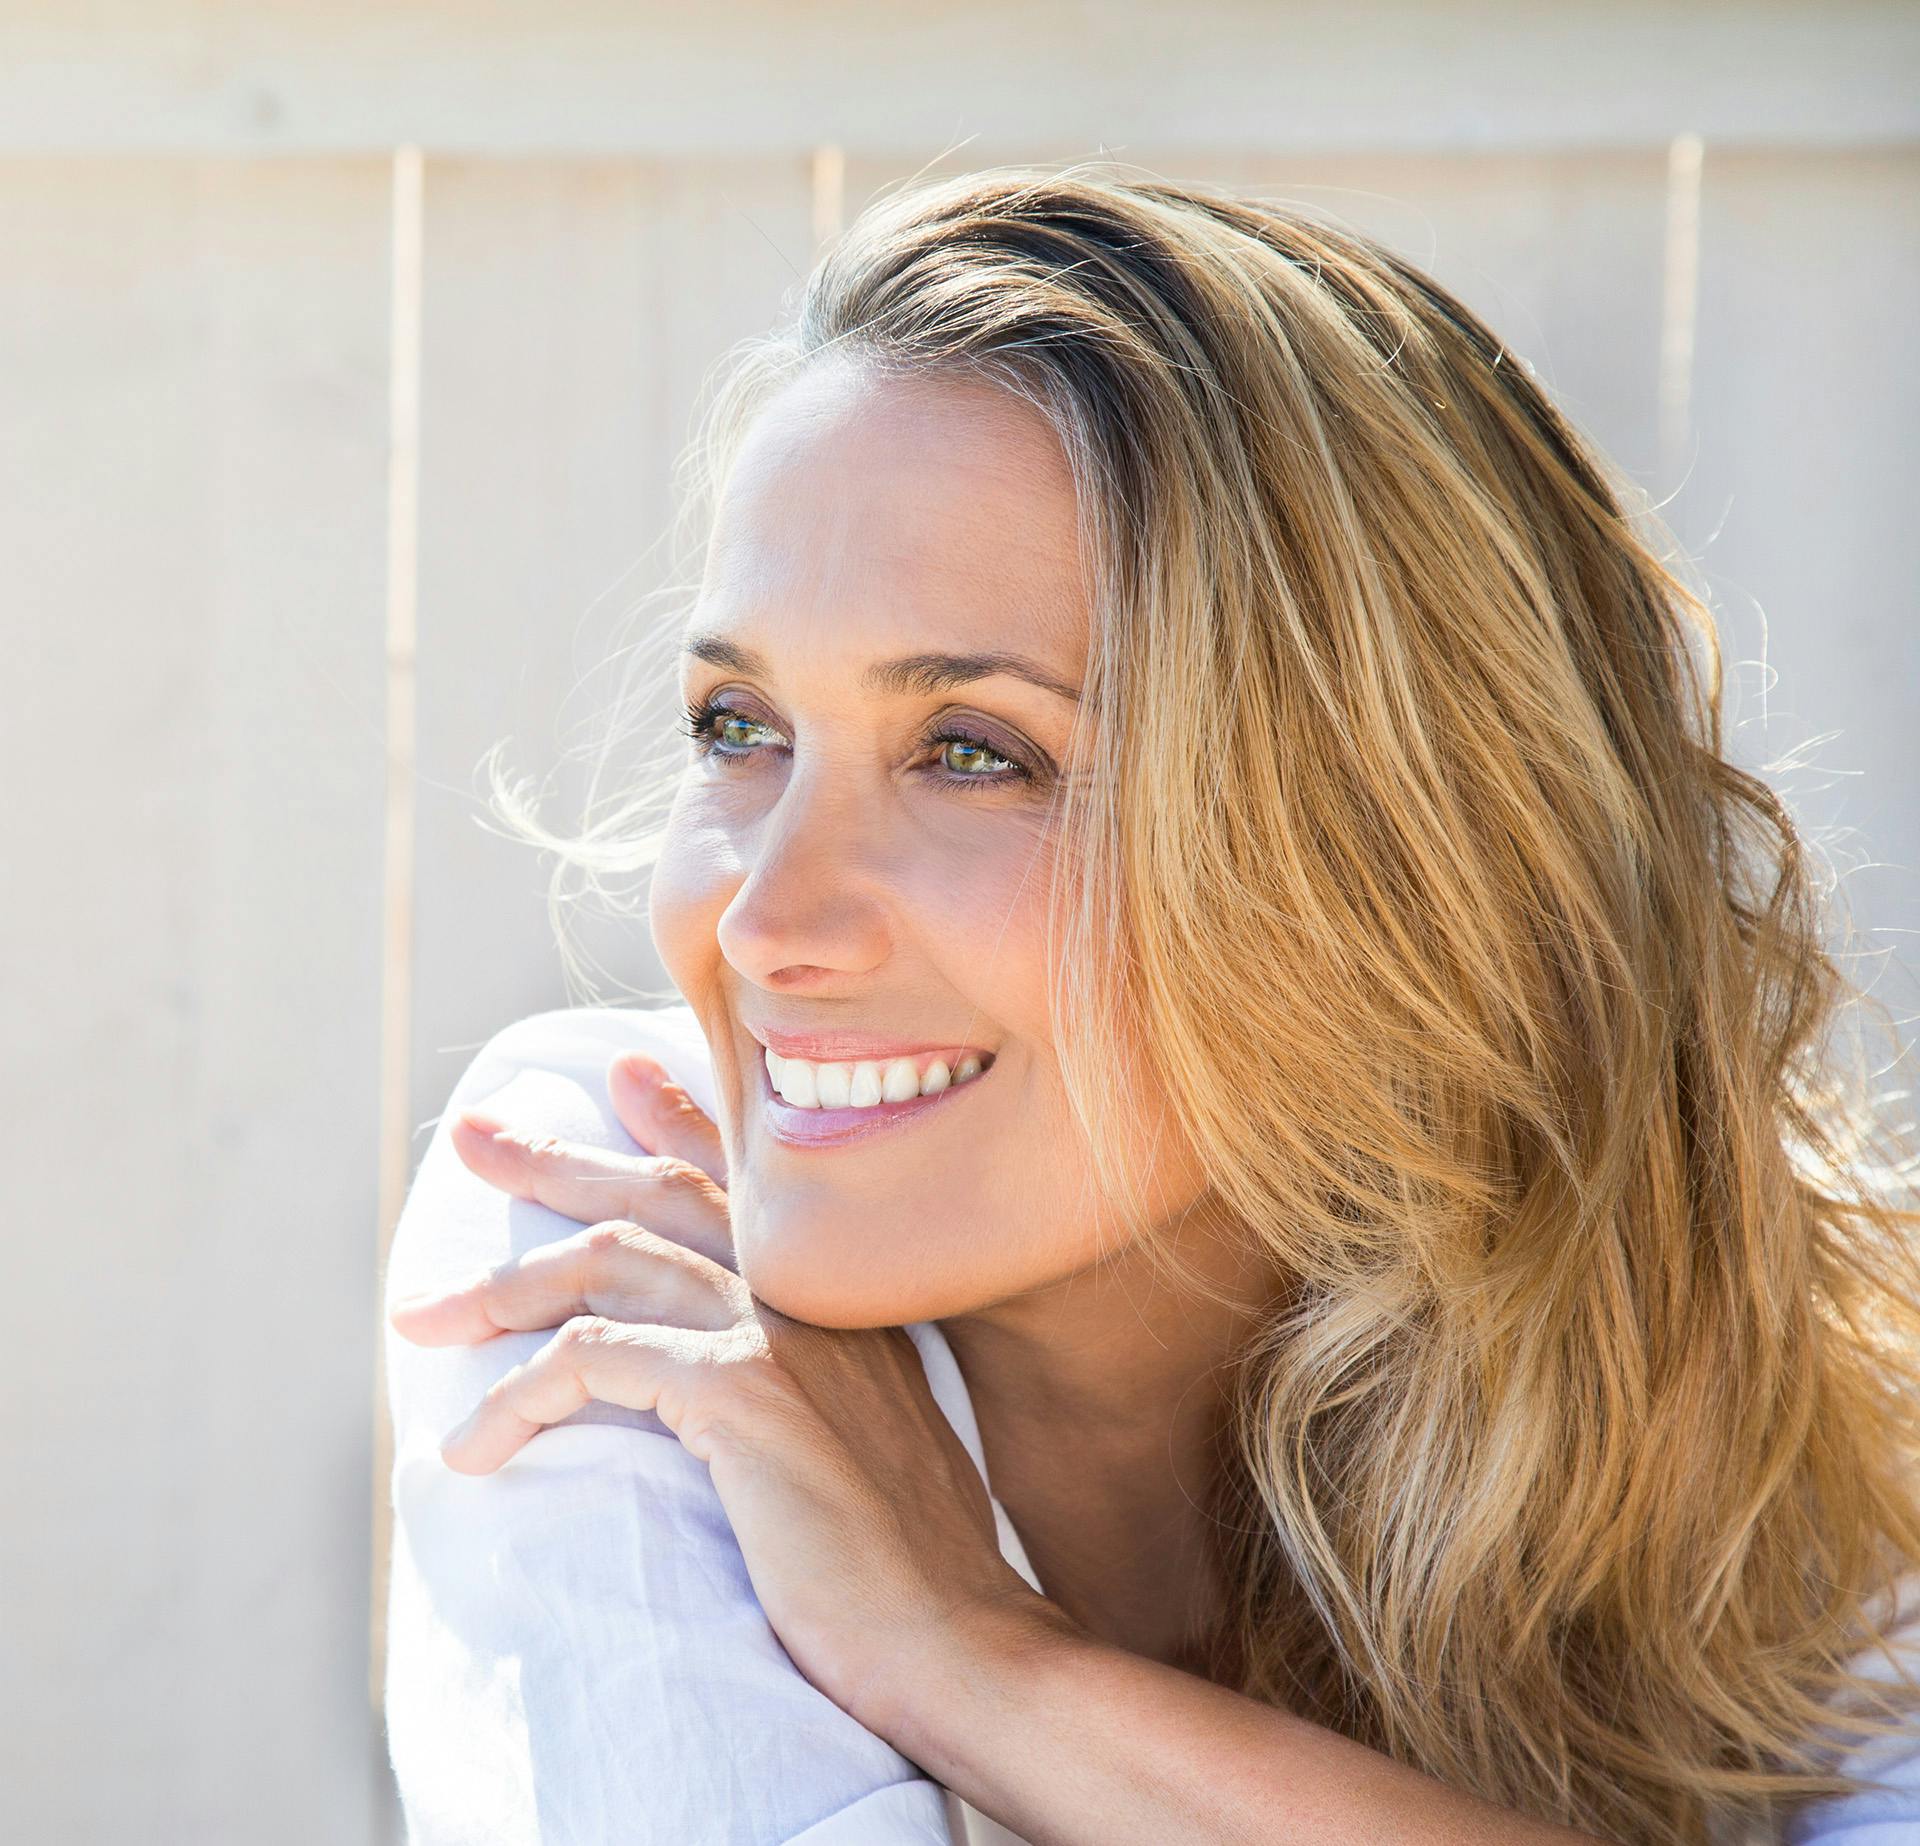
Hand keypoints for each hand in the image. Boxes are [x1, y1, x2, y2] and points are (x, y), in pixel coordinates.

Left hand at [387, 1047, 1058, 1739]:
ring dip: (501, 1285)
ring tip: (422, 1319)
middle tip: (476, 1132)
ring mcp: (779, 1332)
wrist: (953, 1637)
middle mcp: (809, 1290)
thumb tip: (736, 1399)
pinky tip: (474, 1446)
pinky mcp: (742, 1393)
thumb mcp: (865, 1447)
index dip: (679, 1118)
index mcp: (840, 1294)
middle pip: (661, 1190)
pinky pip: (595, 1358)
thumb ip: (817, 1389)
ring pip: (611, 1260)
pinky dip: (517, 1395)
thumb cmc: (904, 1570)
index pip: (745, 1178)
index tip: (623, 1076)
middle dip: (555, 1156)